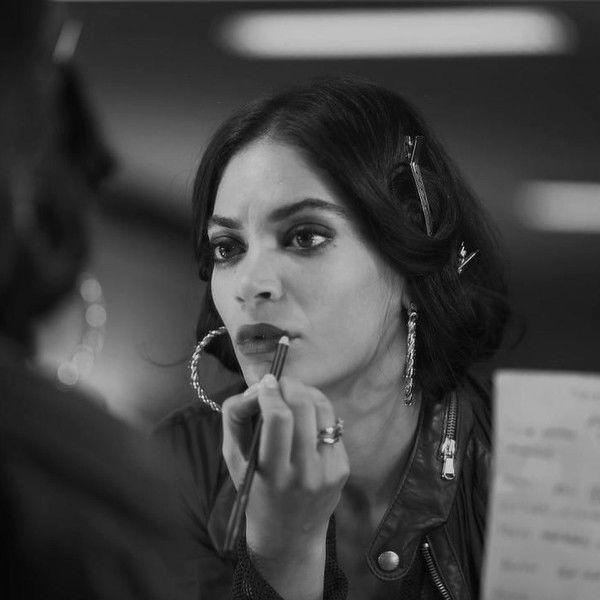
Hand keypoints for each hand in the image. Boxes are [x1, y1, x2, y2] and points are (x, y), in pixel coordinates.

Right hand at [222, 374, 348, 558]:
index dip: (270, 393)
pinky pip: (332, 425)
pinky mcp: (343, 467)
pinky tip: (305, 417)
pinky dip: (317, 412)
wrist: (290, 536)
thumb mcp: (234, 461)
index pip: (278, 419)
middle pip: (303, 407)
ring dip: (307, 392)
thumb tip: (256, 387)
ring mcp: (329, 470)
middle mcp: (305, 473)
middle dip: (290, 385)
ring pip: (323, 410)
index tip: (264, 383)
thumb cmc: (255, 493)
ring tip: (293, 393)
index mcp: (274, 474)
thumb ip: (235, 419)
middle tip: (279, 383)